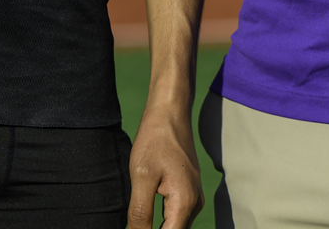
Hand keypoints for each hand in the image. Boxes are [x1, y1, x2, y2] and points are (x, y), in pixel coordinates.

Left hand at [127, 101, 204, 228]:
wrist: (170, 112)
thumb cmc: (155, 139)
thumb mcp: (141, 177)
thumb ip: (140, 213)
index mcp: (184, 203)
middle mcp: (194, 204)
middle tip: (135, 223)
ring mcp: (194, 197)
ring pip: (176, 227)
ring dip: (159, 228)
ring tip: (138, 223)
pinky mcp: (188, 191)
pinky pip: (176, 216)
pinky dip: (163, 222)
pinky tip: (146, 216)